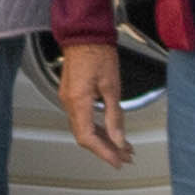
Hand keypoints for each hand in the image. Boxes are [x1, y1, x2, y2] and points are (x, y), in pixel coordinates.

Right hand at [54, 36, 128, 165]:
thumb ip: (114, 116)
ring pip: (83, 128)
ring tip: (122, 147)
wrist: (85, 34)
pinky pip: (82, 118)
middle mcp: (69, 102)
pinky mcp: (72, 94)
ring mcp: (68, 98)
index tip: (118, 160)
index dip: (103, 152)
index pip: (87, 137)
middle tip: (125, 157)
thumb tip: (118, 138)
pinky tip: (110, 131)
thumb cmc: (98, 53)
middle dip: (106, 149)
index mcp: (78, 101)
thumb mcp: (112, 87)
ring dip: (103, 139)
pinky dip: (96, 128)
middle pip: (84, 136)